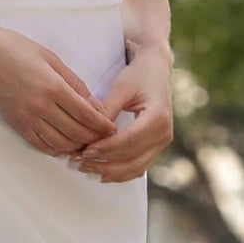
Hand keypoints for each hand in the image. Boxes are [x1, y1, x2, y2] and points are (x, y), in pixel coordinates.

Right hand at [0, 21, 116, 155]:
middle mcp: (41, 106)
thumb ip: (75, 84)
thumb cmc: (18, 49)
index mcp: (53, 87)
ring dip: (76, 146)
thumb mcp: (52, 59)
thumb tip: (95, 105)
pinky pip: (39, 144)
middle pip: (76, 133)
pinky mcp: (15, 123)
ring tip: (86, 142)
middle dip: (94, 138)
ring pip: (59, 143)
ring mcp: (26, 117)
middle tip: (103, 137)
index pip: (86, 115)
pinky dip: (55, 149)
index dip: (103, 125)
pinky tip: (64, 146)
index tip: (112, 128)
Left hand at [70, 42, 172, 181]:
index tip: (85, 151)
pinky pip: (138, 166)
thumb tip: (90, 132)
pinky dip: (120, 172)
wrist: (157, 70)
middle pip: (132, 159)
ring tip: (86, 167)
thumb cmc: (139, 75)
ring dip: (110, 172)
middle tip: (80, 161)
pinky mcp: (156, 147)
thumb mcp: (121, 87)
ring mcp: (162, 143)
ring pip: (135, 168)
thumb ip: (107, 110)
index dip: (105, 149)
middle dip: (104, 164)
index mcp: (158, 117)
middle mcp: (164, 134)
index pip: (129, 141)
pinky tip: (101, 172)